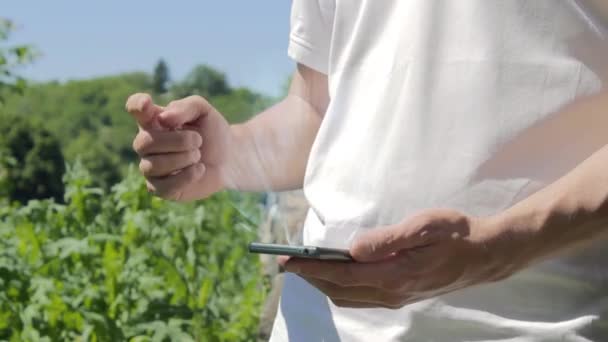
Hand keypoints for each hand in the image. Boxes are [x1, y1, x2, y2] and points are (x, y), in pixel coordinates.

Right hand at [126, 93, 232, 200]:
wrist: (229, 158)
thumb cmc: (211, 132)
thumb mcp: (203, 112)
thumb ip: (185, 107)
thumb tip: (163, 120)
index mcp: (154, 120)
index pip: (135, 108)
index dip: (136, 105)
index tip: (147, 104)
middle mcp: (147, 143)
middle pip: (144, 142)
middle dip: (177, 141)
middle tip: (198, 140)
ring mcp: (151, 167)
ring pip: (152, 166)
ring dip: (183, 159)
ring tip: (198, 155)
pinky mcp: (161, 189)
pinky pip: (164, 187)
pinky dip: (186, 177)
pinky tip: (199, 169)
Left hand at [280, 209, 522, 308]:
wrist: (484, 255)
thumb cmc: (456, 234)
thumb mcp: (424, 227)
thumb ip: (388, 240)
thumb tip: (353, 249)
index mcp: (395, 275)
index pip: (341, 275)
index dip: (311, 268)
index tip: (287, 261)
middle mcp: (392, 292)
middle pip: (338, 290)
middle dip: (310, 277)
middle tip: (287, 263)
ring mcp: (396, 297)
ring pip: (347, 297)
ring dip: (323, 283)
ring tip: (305, 267)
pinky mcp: (399, 295)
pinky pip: (360, 297)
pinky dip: (340, 286)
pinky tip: (335, 273)